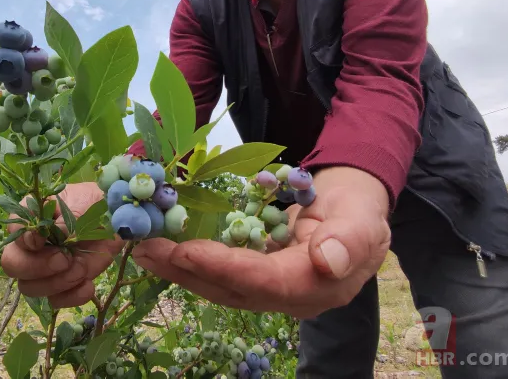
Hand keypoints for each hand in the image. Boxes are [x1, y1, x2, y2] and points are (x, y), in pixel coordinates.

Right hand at [0, 182, 124, 307]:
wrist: (116, 220)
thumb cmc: (95, 203)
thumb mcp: (85, 201)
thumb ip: (70, 217)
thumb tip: (59, 233)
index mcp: (32, 217)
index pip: (14, 232)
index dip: (24, 240)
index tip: (43, 239)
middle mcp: (31, 245)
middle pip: (13, 265)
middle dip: (36, 267)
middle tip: (63, 260)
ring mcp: (45, 267)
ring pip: (30, 287)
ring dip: (56, 283)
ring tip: (81, 270)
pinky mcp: (63, 283)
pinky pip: (56, 300)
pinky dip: (71, 297)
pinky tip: (88, 286)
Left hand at [131, 166, 391, 318]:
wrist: (355, 211)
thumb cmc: (360, 210)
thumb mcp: (364, 219)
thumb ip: (348, 241)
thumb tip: (327, 262)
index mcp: (317, 286)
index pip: (263, 283)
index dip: (223, 269)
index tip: (185, 251)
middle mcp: (288, 296)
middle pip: (231, 290)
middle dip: (186, 271)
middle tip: (146, 248)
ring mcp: (270, 288)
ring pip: (219, 284)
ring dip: (179, 268)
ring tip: (143, 248)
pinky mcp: (256, 274)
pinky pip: (219, 271)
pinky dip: (191, 259)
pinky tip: (164, 245)